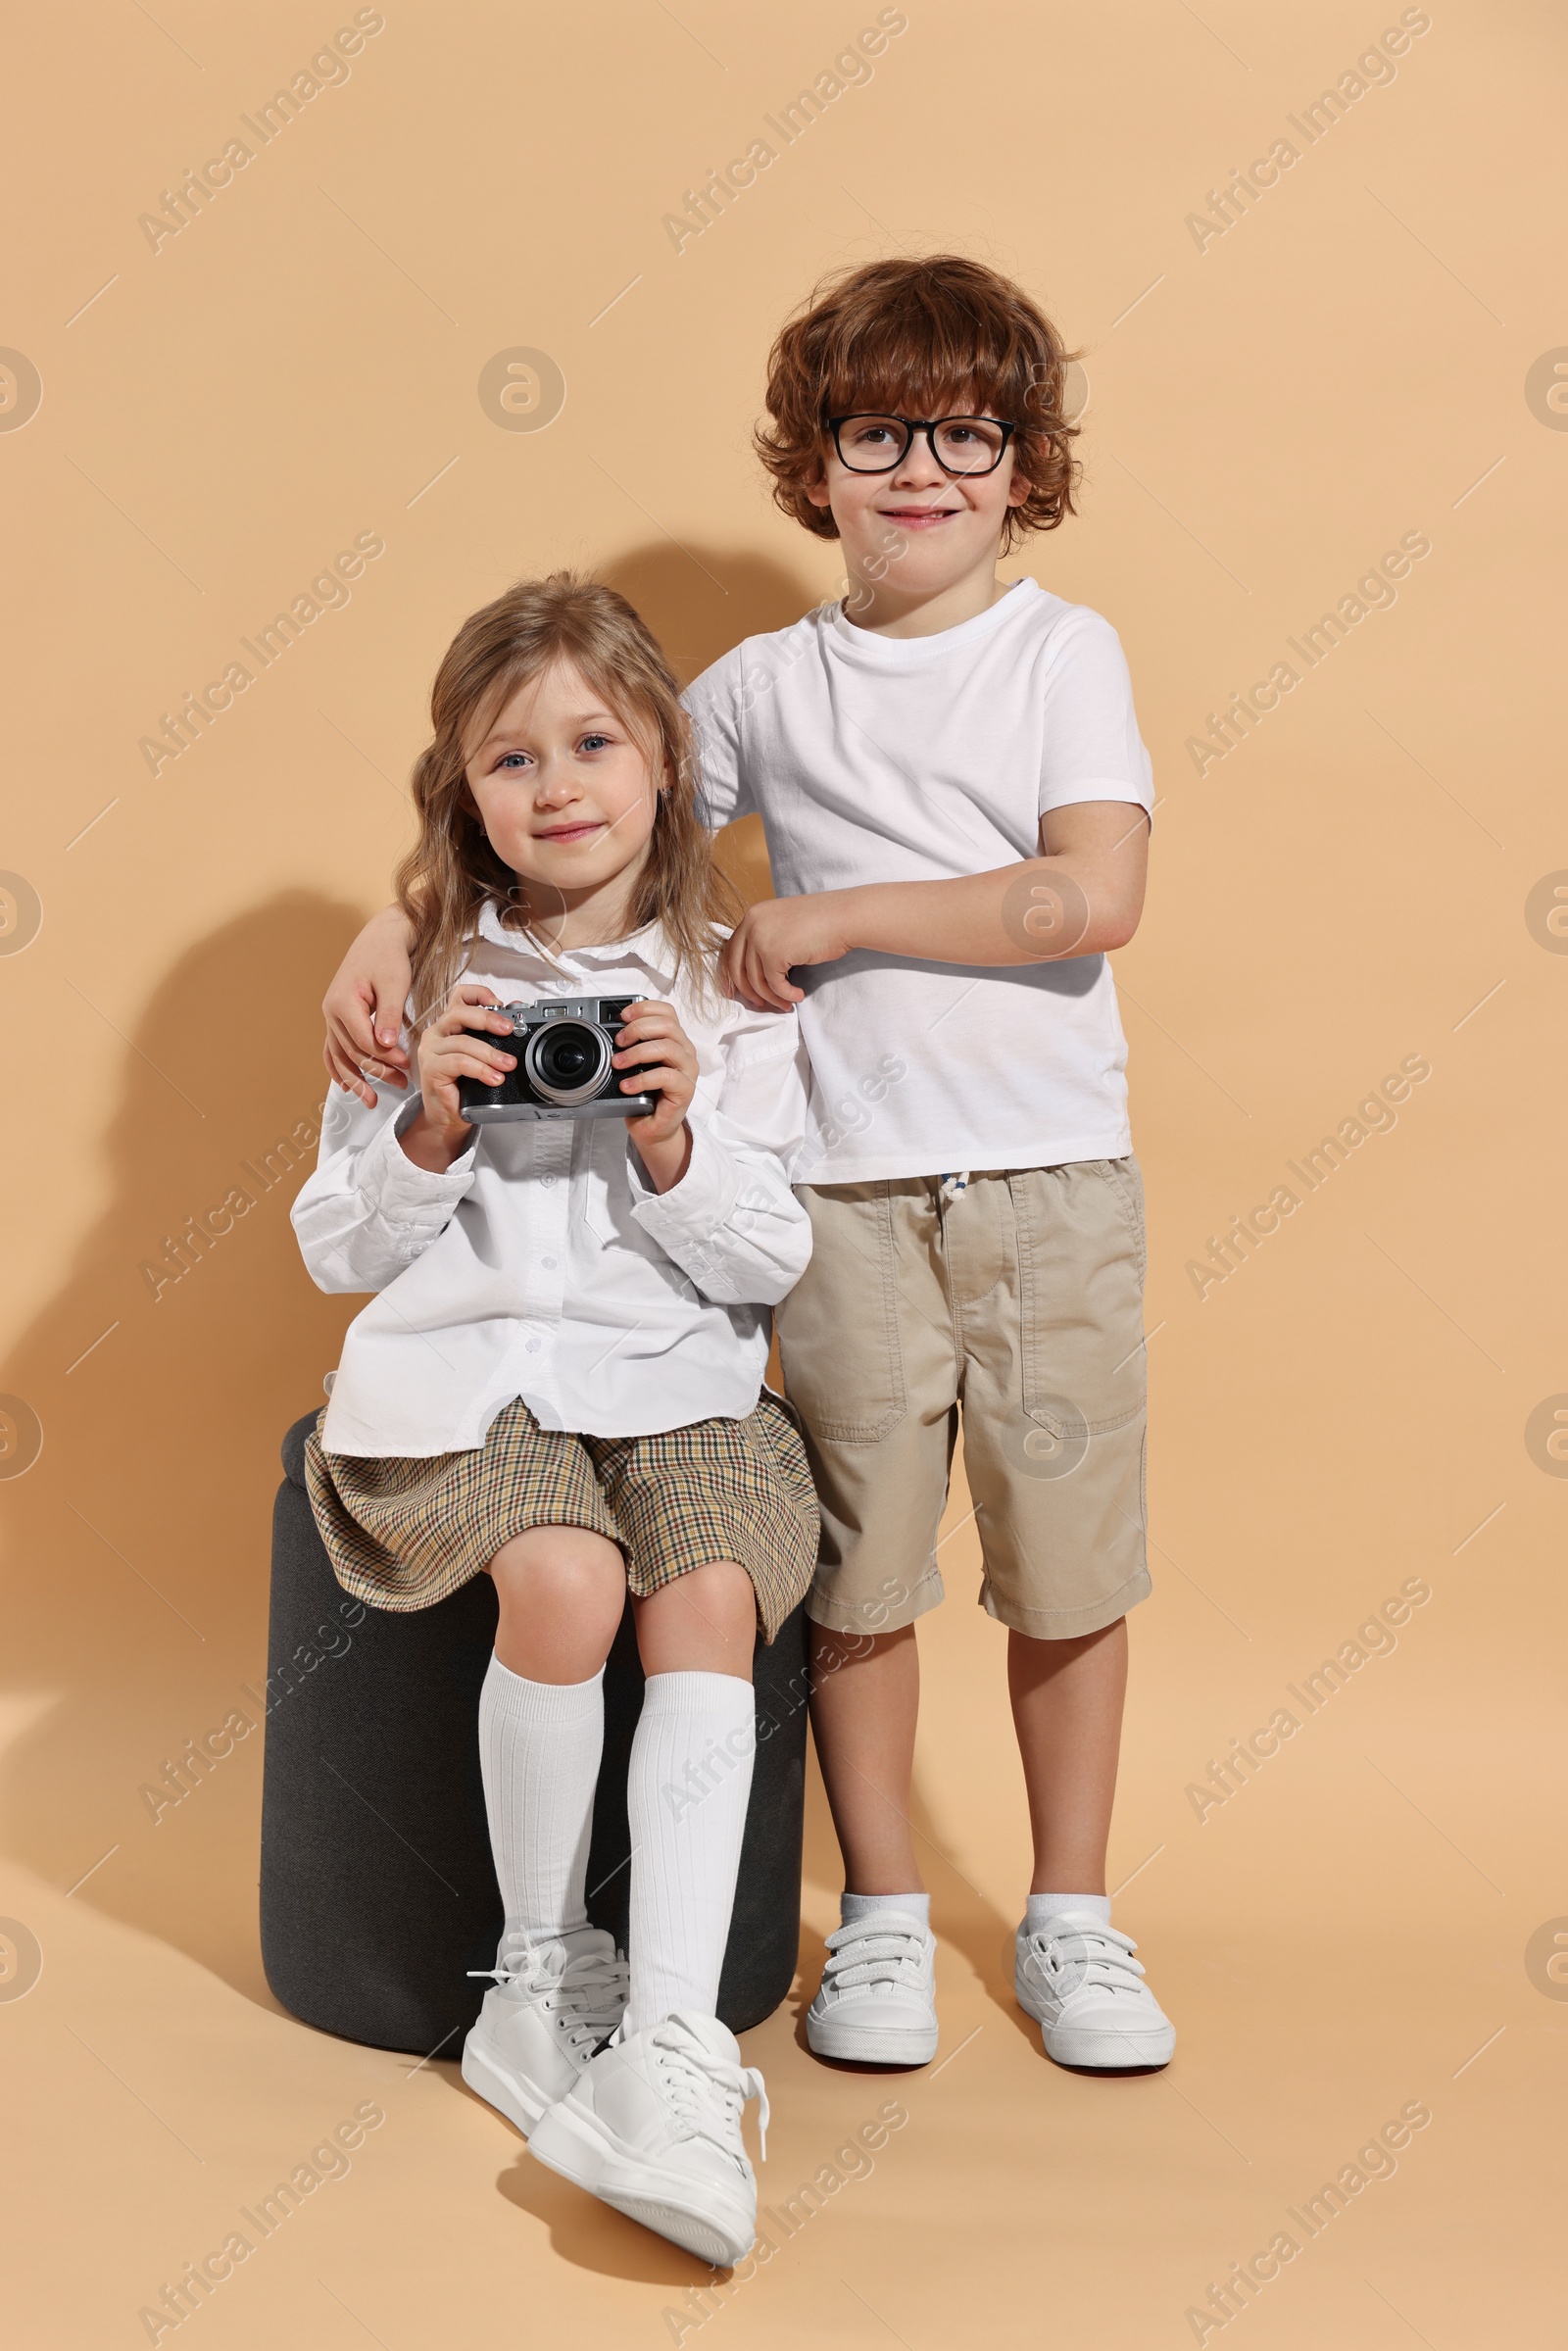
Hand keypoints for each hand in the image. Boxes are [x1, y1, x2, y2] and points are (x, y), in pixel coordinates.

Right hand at [323, 906, 415, 1106]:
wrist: (380, 938)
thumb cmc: (389, 957)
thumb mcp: (395, 984)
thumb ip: (390, 1015)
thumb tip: (387, 1045)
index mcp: (344, 1002)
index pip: (364, 1041)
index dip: (386, 1057)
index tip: (407, 1065)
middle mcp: (331, 1011)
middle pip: (353, 1051)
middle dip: (376, 1071)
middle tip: (401, 1085)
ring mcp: (331, 1015)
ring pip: (340, 1055)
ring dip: (356, 1078)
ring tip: (372, 1100)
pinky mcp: (337, 1017)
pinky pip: (333, 1048)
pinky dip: (339, 1067)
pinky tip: (347, 1085)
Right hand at [400, 985, 515, 1171]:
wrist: (449, 1116)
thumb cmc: (465, 1086)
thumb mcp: (483, 1057)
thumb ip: (494, 1036)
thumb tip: (516, 1015)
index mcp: (450, 1025)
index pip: (460, 996)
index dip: (479, 994)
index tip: (500, 1004)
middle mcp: (437, 1033)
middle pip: (459, 1012)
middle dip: (488, 1019)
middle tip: (509, 1030)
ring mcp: (431, 1050)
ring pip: (463, 1042)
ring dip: (490, 1053)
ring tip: (508, 1065)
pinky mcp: (431, 1069)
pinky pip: (459, 1063)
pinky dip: (480, 1070)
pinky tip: (494, 1078)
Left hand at [614, 998, 697, 1192]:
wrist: (653, 1127)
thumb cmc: (644, 1094)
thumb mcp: (635, 1065)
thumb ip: (630, 1046)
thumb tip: (610, 1032)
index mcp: (674, 1039)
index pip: (666, 1011)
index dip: (644, 1009)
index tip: (622, 1016)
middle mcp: (685, 1051)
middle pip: (668, 1025)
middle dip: (638, 1029)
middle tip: (618, 1042)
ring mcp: (687, 1070)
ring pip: (667, 1048)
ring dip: (637, 1053)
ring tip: (617, 1064)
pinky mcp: (685, 1089)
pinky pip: (665, 1076)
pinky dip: (641, 1079)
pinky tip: (627, 1085)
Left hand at [718, 892, 853, 1011]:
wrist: (845, 916)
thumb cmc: (824, 921)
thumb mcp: (785, 925)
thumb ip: (767, 939)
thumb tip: (756, 971)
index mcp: (753, 915)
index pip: (731, 949)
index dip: (729, 974)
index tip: (734, 992)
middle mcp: (752, 923)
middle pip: (737, 967)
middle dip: (747, 991)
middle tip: (760, 1005)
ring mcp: (760, 938)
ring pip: (756, 980)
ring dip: (772, 997)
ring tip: (786, 1004)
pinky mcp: (774, 953)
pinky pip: (774, 985)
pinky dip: (785, 995)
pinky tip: (798, 995)